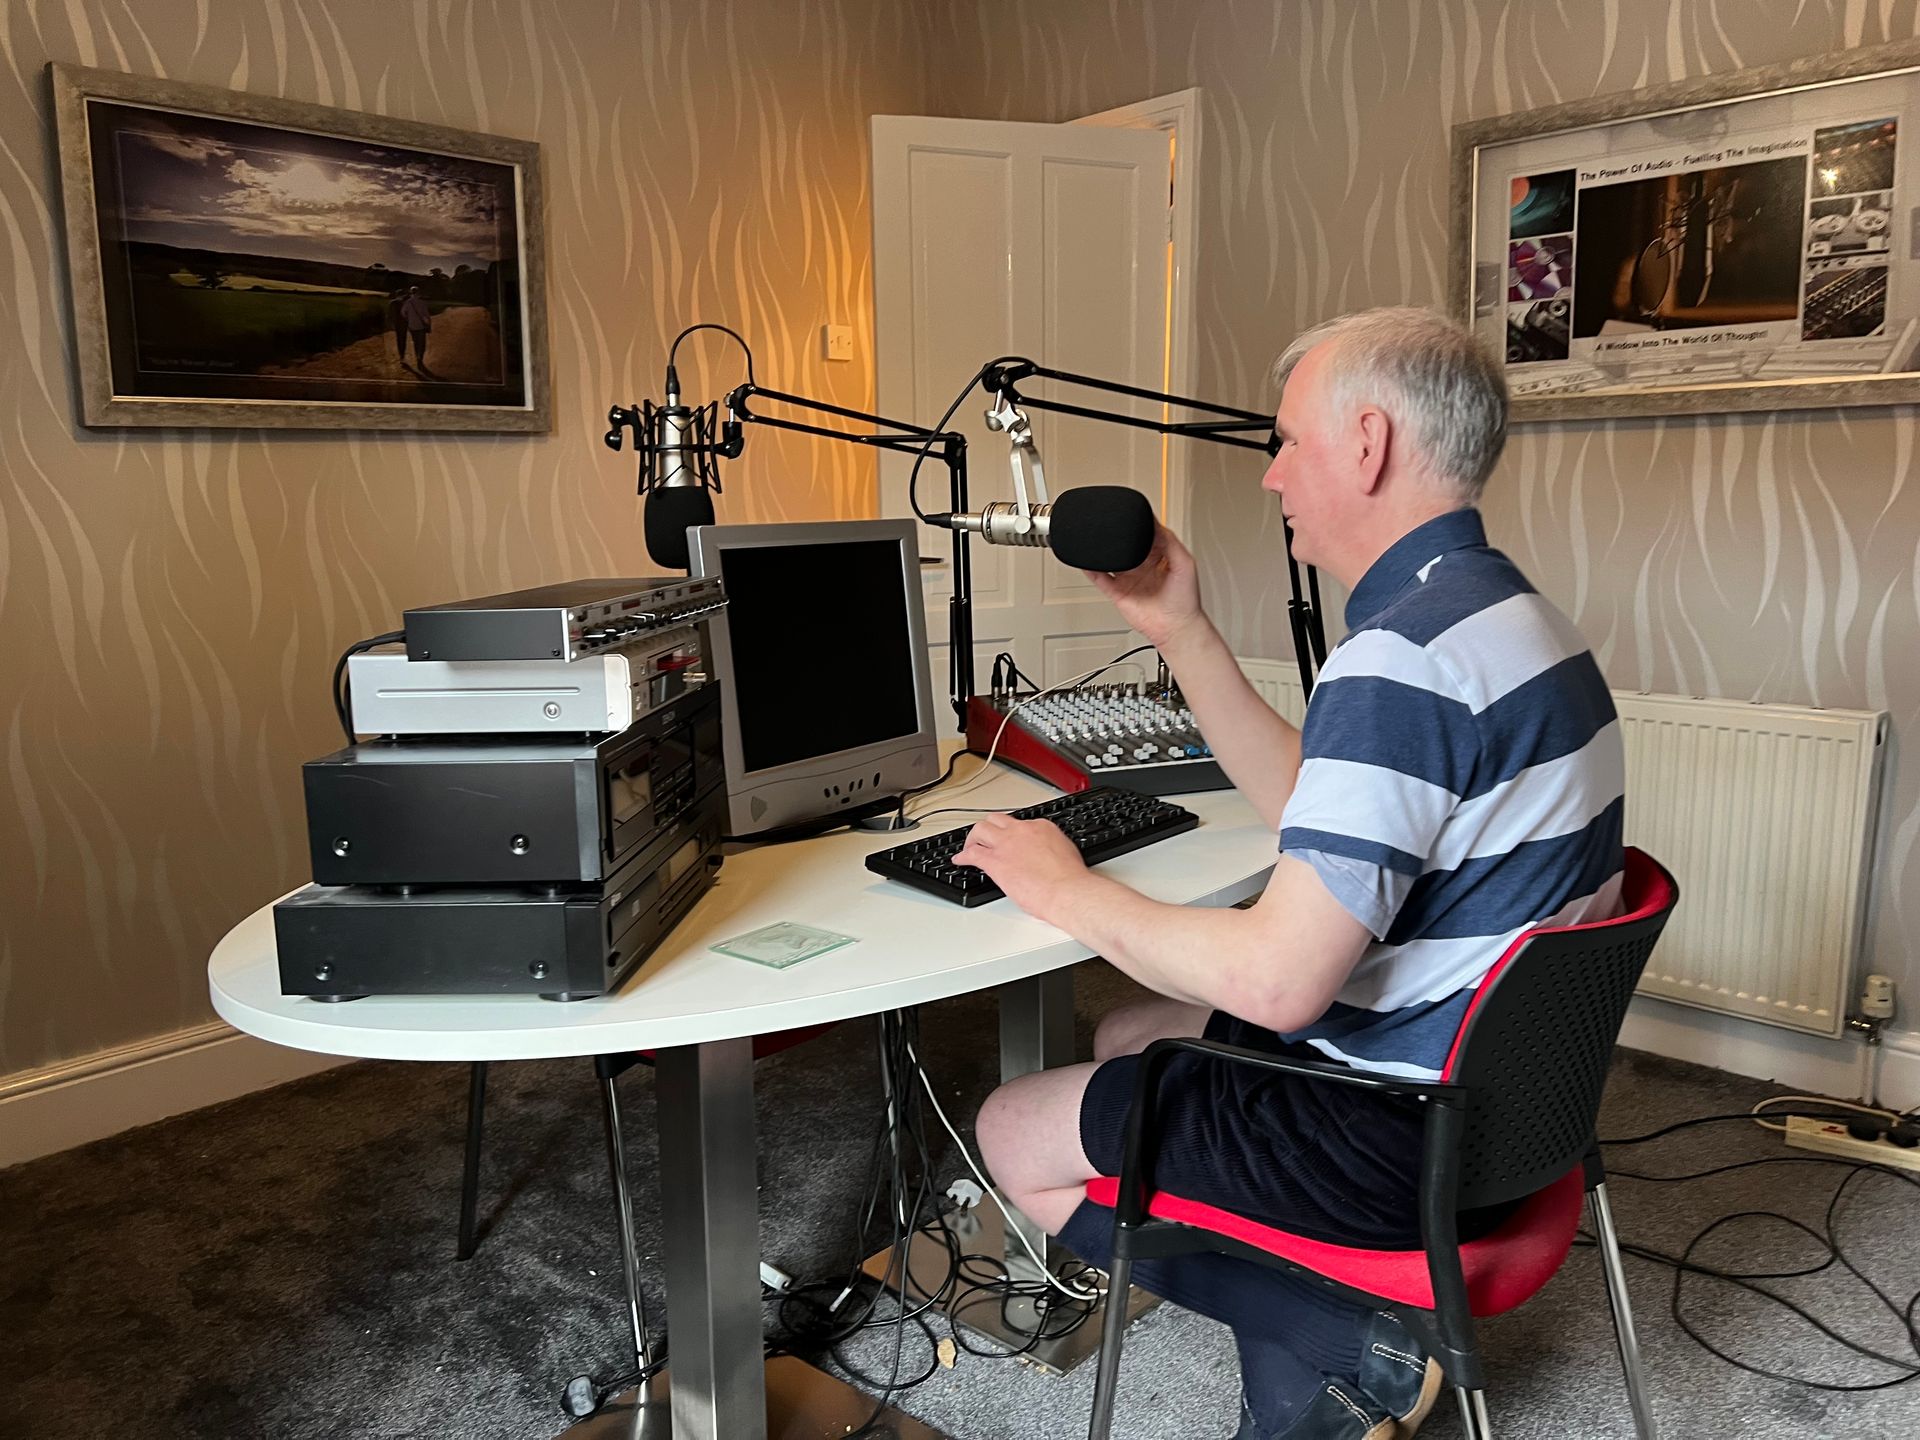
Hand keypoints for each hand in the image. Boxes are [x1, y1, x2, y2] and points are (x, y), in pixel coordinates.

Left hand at [952, 814, 1089, 921]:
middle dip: (988, 828)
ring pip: (980, 830)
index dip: (1011, 833)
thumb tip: (1046, 856)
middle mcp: (1020, 831)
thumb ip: (1051, 849)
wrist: (1066, 891)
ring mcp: (1006, 844)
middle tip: (984, 838)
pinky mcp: (995, 862)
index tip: (1009, 841)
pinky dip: (963, 857)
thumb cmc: (1069, 878)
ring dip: (972, 838)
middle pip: (996, 820)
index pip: (1019, 823)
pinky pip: (972, 854)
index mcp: (1040, 827)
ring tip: (969, 846)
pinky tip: (960, 860)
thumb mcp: (1065, 852)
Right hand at [1085, 525, 1206, 651]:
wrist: (1175, 627)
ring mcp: (1129, 579)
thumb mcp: (1185, 564)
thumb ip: (1171, 542)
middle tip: (1113, 525)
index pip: (1147, 534)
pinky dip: (1090, 569)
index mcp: (1160, 556)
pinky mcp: (1118, 592)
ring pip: (1111, 559)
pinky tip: (1086, 560)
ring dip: (1103, 550)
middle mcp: (1143, 566)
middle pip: (1127, 544)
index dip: (1140, 524)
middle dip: (1120, 536)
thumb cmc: (1185, 601)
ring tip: (1096, 539)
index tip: (1134, 514)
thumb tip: (1157, 525)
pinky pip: (1100, 578)